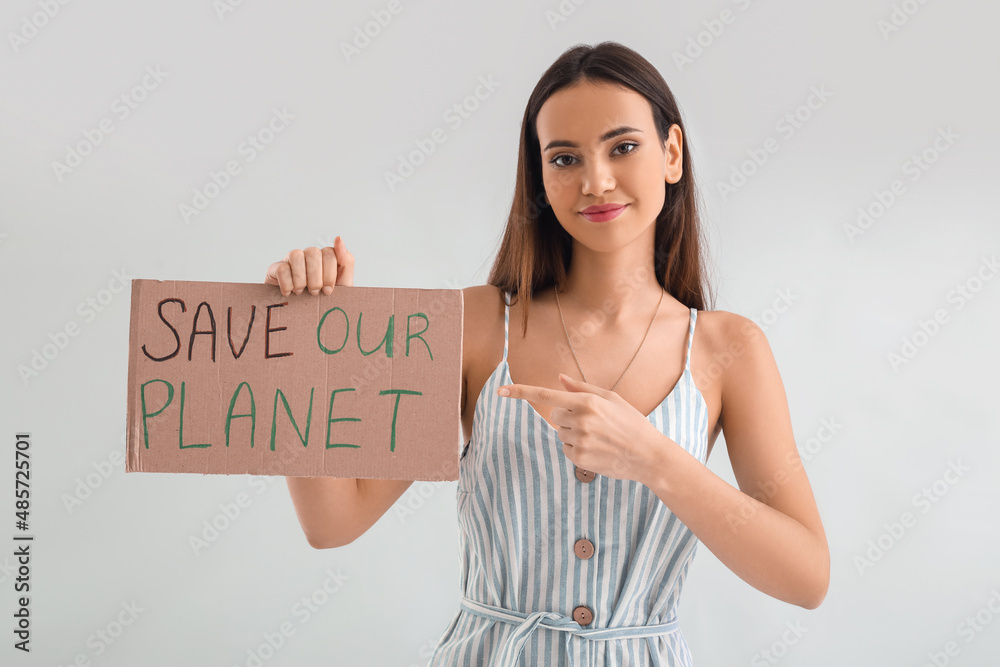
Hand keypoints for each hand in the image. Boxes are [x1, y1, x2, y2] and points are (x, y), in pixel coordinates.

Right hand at [264, 237, 354, 295]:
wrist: (304, 317)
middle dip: (316, 277)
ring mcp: (292, 260)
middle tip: (315, 293)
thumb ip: (346, 261)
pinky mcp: (276, 268)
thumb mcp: (343, 284)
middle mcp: (309, 255)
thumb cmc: (324, 299)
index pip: (330, 253)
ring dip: (301, 279)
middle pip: (313, 252)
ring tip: (302, 292)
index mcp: (326, 257)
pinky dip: (287, 284)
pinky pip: (281, 268)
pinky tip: (289, 293)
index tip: (329, 290)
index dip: (330, 274)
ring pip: (296, 255)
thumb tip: (338, 238)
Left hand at [497, 373, 665, 483]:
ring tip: (599, 436)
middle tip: (594, 422)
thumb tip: (559, 378)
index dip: (520, 393)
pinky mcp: (579, 458)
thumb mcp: (611, 399)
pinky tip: (597, 448)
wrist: (648, 455)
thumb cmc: (631, 422)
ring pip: (560, 432)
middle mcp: (580, 421)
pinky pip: (566, 449)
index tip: (501, 391)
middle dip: (568, 416)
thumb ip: (582, 388)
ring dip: (573, 433)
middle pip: (555, 415)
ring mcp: (578, 441)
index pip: (545, 396)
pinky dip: (577, 448)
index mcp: (586, 402)